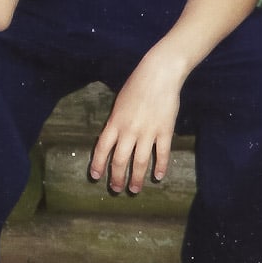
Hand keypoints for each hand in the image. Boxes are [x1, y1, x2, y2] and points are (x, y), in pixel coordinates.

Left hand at [89, 46, 181, 193]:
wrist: (159, 73)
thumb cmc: (137, 84)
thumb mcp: (120, 102)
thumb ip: (116, 121)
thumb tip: (113, 139)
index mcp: (115, 121)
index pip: (102, 148)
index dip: (98, 164)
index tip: (96, 176)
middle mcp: (129, 130)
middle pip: (120, 160)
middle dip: (116, 178)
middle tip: (116, 189)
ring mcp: (148, 132)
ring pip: (140, 162)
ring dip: (136, 178)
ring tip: (134, 189)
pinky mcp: (165, 131)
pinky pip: (162, 154)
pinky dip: (160, 167)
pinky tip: (158, 176)